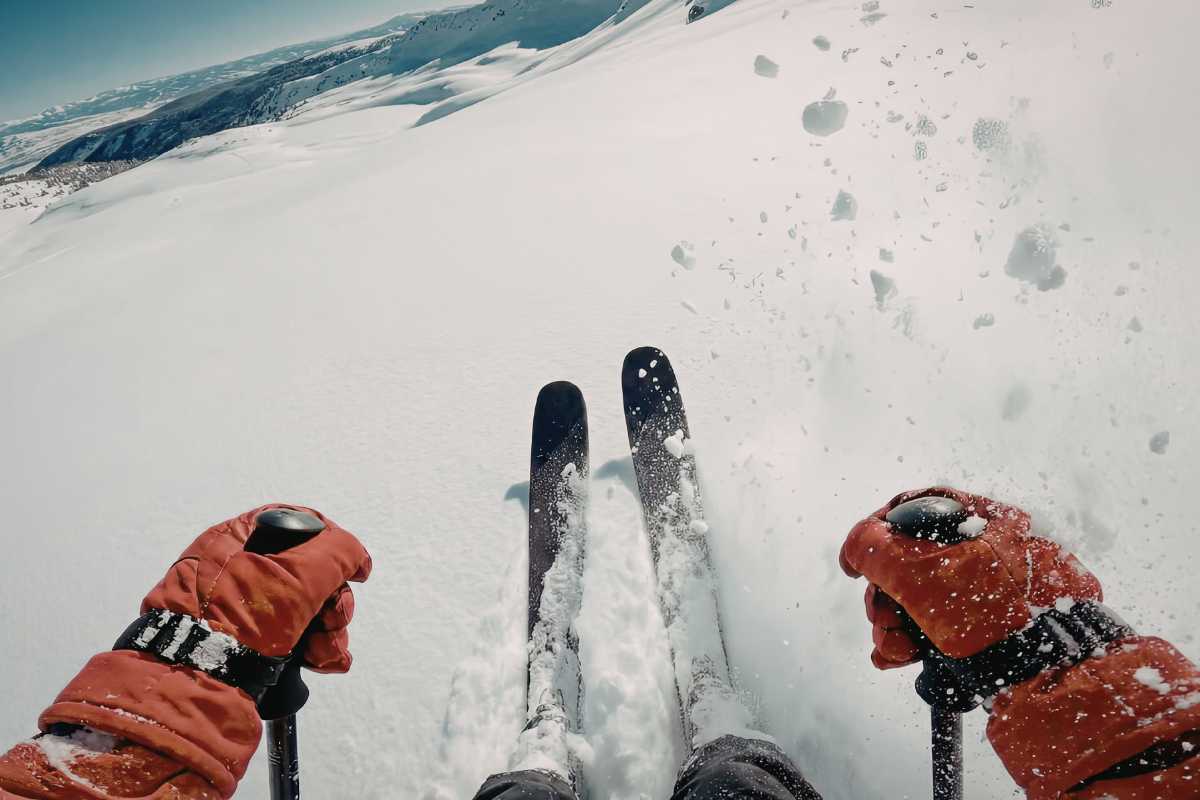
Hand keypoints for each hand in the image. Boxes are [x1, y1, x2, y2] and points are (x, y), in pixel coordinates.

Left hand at [26, 504, 370, 797]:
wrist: (196, 683)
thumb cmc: (242, 619)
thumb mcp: (299, 573)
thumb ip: (338, 552)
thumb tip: (356, 558)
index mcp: (241, 537)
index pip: (302, 525)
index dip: (335, 547)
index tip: (353, 573)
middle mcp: (239, 568)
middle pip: (310, 572)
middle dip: (334, 601)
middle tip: (335, 622)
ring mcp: (240, 607)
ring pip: (305, 608)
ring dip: (329, 631)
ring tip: (326, 654)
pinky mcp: (244, 642)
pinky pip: (291, 636)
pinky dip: (312, 649)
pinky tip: (322, 663)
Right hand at [839, 487, 1100, 665]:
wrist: (1040, 673)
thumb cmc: (981, 613)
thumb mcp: (911, 571)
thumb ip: (869, 546)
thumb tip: (857, 547)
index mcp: (980, 519)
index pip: (912, 507)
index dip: (872, 533)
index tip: (853, 565)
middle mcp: (988, 549)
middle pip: (910, 560)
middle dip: (882, 596)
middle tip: (879, 618)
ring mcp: (991, 590)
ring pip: (921, 597)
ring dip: (893, 624)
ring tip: (895, 648)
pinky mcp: (989, 625)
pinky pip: (940, 622)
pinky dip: (913, 639)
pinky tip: (898, 657)